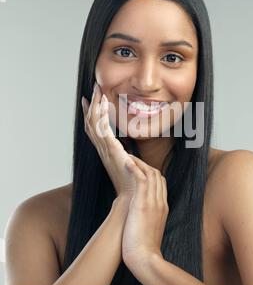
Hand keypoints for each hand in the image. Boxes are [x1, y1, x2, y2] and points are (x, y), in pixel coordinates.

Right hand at [81, 81, 135, 198]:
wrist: (132, 195)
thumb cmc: (131, 182)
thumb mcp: (127, 165)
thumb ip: (127, 157)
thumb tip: (130, 154)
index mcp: (105, 151)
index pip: (93, 129)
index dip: (90, 114)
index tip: (89, 100)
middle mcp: (102, 149)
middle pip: (90, 122)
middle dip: (91, 104)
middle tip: (93, 89)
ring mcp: (105, 149)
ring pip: (94, 122)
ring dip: (96, 105)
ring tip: (98, 90)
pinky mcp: (111, 150)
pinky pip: (103, 129)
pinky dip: (102, 115)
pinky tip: (104, 103)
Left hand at [121, 154, 168, 264]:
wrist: (145, 257)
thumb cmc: (144, 247)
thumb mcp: (149, 228)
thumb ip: (148, 217)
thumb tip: (139, 213)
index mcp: (162, 207)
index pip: (161, 184)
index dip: (151, 173)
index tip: (141, 168)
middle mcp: (160, 202)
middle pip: (158, 175)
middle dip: (146, 164)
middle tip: (133, 158)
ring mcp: (154, 202)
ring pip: (151, 174)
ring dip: (139, 163)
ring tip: (128, 157)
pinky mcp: (144, 203)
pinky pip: (142, 179)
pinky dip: (135, 168)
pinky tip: (127, 162)